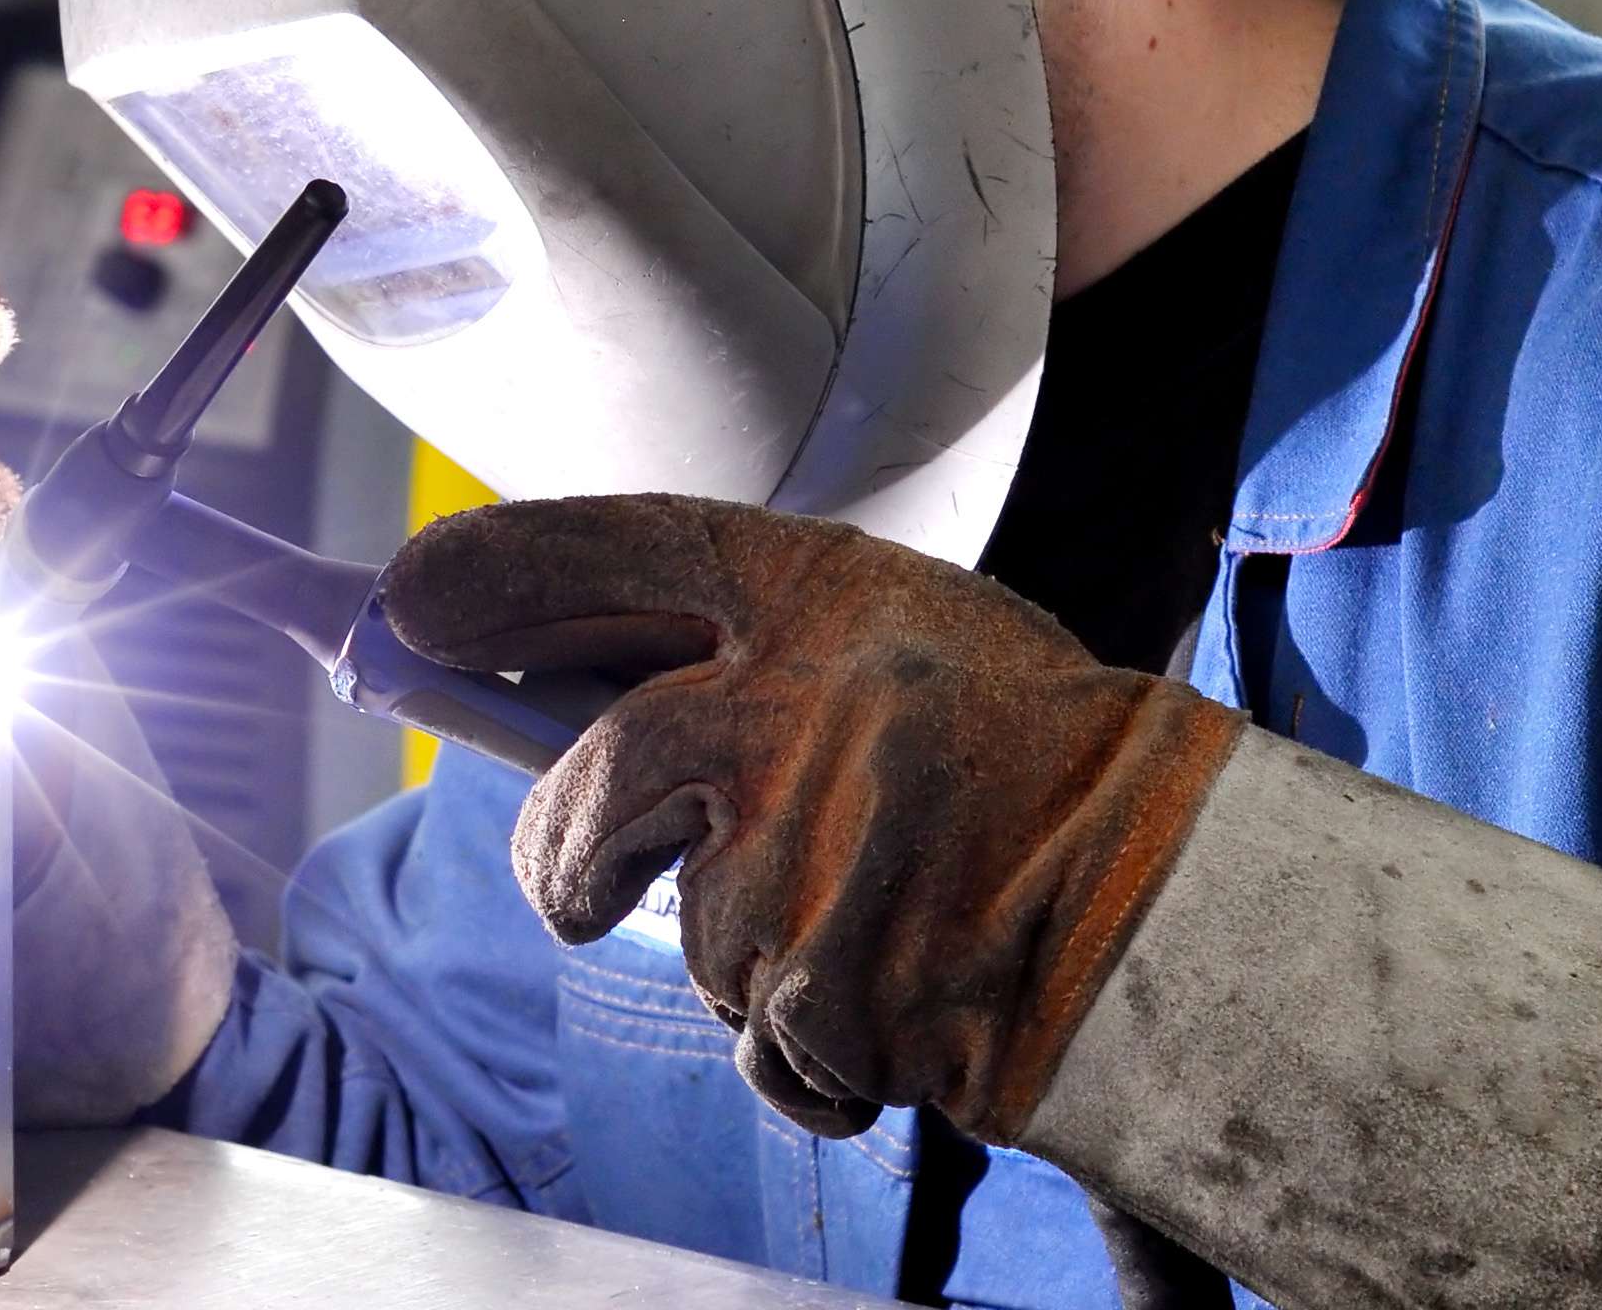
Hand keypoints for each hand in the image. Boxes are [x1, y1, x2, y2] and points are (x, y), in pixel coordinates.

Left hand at [380, 493, 1239, 1141]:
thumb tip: (552, 685)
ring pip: (692, 937)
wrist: (1194, 895)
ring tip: (883, 925)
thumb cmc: (1039, 765)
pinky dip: (817, 1052)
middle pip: (589, 787)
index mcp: (825, 598)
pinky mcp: (833, 979)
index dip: (494, 573)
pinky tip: (907, 999)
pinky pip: (765, 1042)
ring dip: (756, 962)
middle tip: (581, 887)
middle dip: (563, 856)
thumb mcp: (902, 642)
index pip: (615, 549)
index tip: (408, 603)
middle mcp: (799, 706)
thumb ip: (752, 654)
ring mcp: (810, 848)